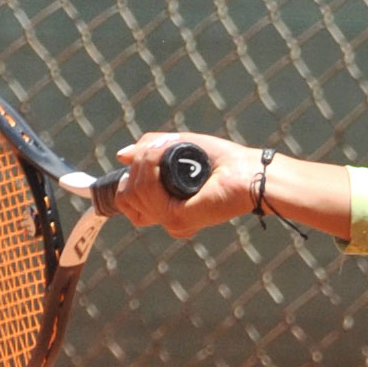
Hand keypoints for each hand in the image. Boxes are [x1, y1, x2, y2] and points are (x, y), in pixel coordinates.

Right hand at [113, 129, 260, 237]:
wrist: (246, 170)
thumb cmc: (220, 159)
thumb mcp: (177, 146)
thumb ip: (148, 150)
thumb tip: (121, 155)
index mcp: (164, 206)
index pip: (125, 200)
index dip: (128, 177)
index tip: (147, 159)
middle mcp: (166, 217)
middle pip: (125, 195)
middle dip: (138, 165)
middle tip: (164, 151)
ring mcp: (170, 220)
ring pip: (132, 192)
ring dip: (146, 162)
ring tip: (171, 152)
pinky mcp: (177, 218)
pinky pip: (146, 191)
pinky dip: (152, 168)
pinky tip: (169, 161)